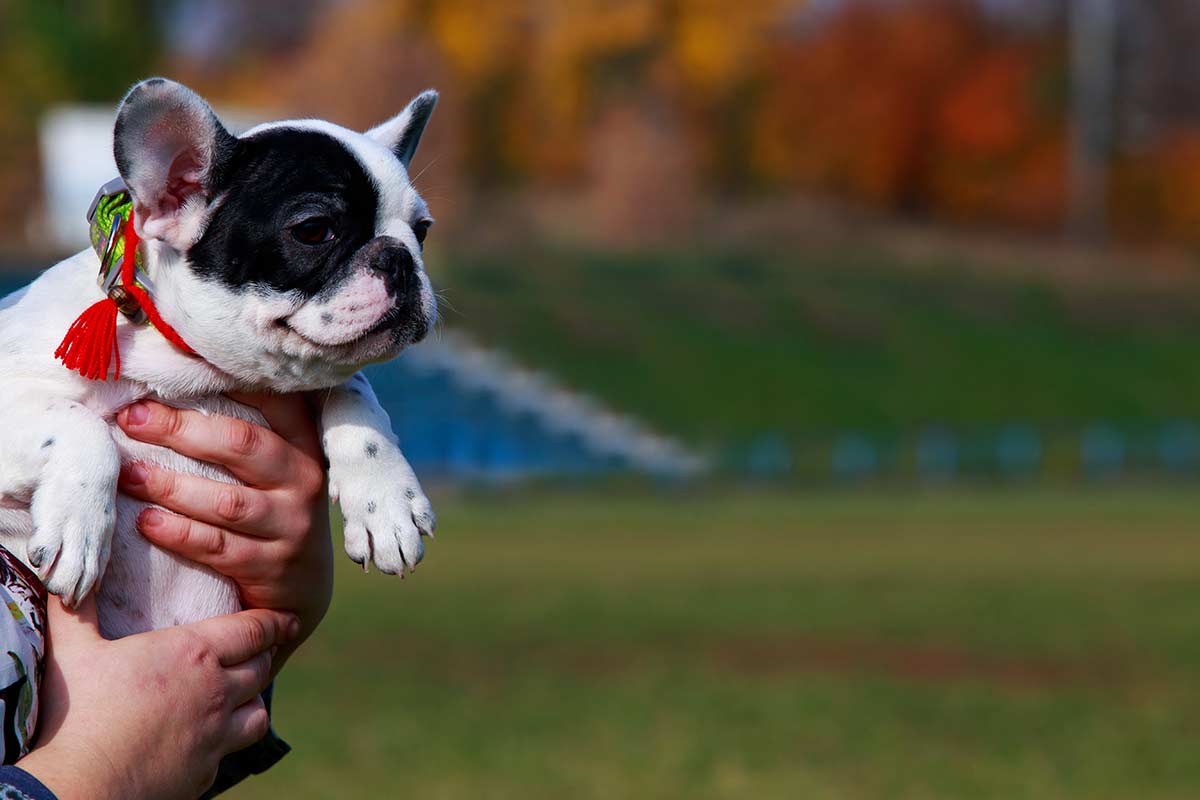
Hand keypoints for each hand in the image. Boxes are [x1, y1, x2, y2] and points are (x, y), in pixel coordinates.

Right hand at [18, 597, 297, 799]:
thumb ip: (76, 610)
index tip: (288, 618)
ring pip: (258, 712)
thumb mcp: (73, 651)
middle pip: (261, 668)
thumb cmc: (77, 714)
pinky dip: (225, 742)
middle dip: (264, 656)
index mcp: (193, 655)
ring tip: (240, 695)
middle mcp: (216, 693)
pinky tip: (207, 738)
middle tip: (261, 650)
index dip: (274, 622)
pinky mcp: (206, 772)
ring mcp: (215, 736)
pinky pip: (229, 751)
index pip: (254, 631)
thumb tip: (66, 577)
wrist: (81, 787)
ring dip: (253, 700)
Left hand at [116, 394, 332, 669]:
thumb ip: (248, 431)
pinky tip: (146, 521)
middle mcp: (303, 481)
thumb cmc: (274, 509)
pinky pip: (218, 548)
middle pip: (242, 445)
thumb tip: (178, 387)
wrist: (303, 586)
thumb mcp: (279, 467)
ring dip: (171, 486)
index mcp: (303, 446)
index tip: (180, 366)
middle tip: (131, 418)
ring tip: (129, 473)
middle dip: (180, 429)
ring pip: (227, 502)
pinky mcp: (270, 566)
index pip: (275, 401)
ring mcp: (290, 526)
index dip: (232, 381)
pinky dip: (179, 533)